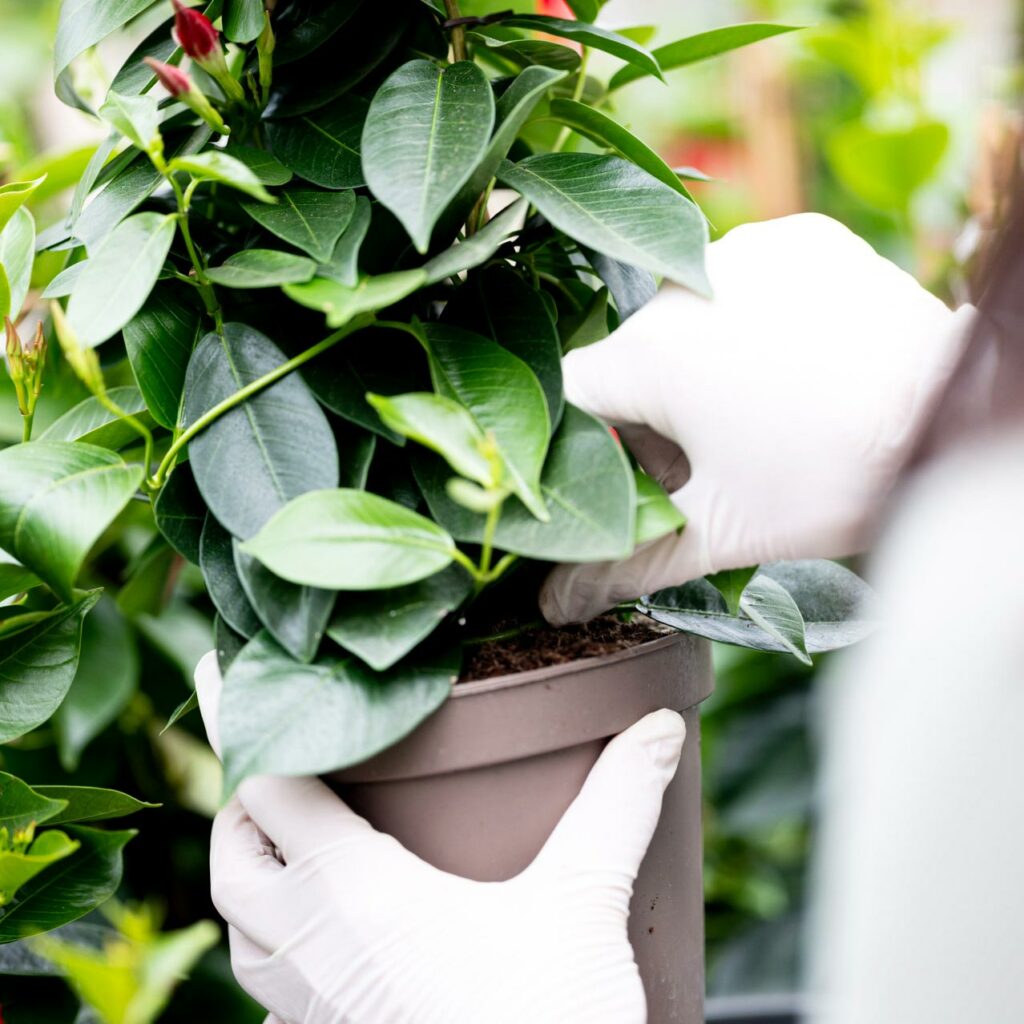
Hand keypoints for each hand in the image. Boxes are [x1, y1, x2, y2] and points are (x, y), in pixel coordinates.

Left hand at [195, 652, 685, 1023]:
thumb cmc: (544, 1023)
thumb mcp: (584, 901)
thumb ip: (617, 803)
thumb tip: (658, 726)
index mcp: (357, 891)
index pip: (267, 784)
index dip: (241, 718)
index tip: (215, 668)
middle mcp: (316, 946)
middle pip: (231, 856)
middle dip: (241, 801)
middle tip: (277, 761)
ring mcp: (315, 1008)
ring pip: (242, 928)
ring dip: (251, 875)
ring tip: (292, 841)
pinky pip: (270, 987)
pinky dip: (274, 942)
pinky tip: (327, 932)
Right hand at [540, 213, 975, 624]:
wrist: (958, 413)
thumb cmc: (833, 476)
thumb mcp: (720, 532)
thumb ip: (625, 564)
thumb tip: (557, 607)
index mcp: (648, 353)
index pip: (573, 396)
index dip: (592, 446)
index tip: (633, 478)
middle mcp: (683, 283)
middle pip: (632, 358)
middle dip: (654, 413)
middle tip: (712, 464)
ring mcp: (745, 249)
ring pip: (687, 318)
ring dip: (700, 363)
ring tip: (763, 414)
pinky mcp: (800, 237)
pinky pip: (744, 282)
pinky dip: (752, 321)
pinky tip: (792, 363)